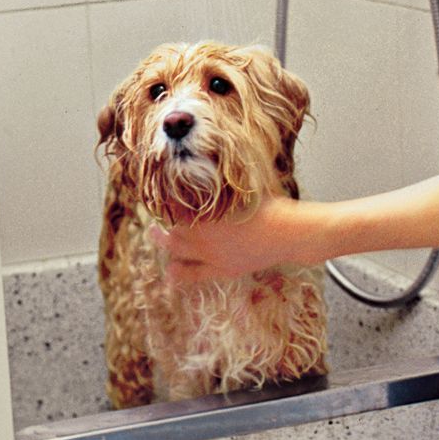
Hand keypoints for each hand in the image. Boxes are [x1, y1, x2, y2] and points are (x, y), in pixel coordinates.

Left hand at [149, 196, 311, 283]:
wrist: (286, 232)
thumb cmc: (264, 204)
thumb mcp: (238, 186)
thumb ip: (216, 180)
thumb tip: (200, 164)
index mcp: (203, 215)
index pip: (173, 208)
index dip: (164, 200)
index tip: (159, 192)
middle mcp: (203, 237)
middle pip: (172, 230)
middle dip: (161, 222)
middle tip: (152, 215)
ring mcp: (212, 256)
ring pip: (178, 251)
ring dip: (165, 243)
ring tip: (154, 236)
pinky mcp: (224, 269)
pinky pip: (196, 275)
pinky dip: (181, 275)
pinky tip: (170, 276)